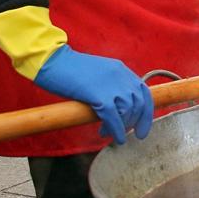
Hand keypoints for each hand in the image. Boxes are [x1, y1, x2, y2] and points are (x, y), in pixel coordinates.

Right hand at [33, 45, 153, 143]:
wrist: (52, 60)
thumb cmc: (68, 69)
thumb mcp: (97, 73)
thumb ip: (109, 85)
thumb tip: (115, 108)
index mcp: (120, 69)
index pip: (143, 91)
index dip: (146, 112)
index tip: (142, 127)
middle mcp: (120, 75)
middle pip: (138, 103)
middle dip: (136, 122)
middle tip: (128, 134)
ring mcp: (111, 84)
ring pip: (128, 111)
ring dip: (122, 127)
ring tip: (108, 132)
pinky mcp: (99, 94)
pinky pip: (114, 117)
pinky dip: (116, 130)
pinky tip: (114, 137)